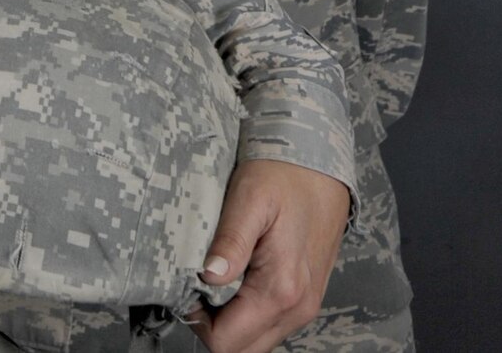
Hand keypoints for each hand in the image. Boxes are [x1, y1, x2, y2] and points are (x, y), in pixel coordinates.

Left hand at [188, 157, 349, 352]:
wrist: (320, 167)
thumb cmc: (282, 177)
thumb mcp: (249, 200)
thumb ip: (230, 242)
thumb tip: (208, 276)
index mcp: (280, 290)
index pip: (227, 341)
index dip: (196, 322)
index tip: (181, 291)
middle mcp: (297, 308)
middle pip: (241, 348)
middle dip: (210, 327)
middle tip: (191, 288)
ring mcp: (303, 305)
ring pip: (255, 340)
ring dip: (227, 322)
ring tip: (209, 282)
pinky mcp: (304, 297)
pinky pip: (268, 324)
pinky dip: (244, 314)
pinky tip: (230, 282)